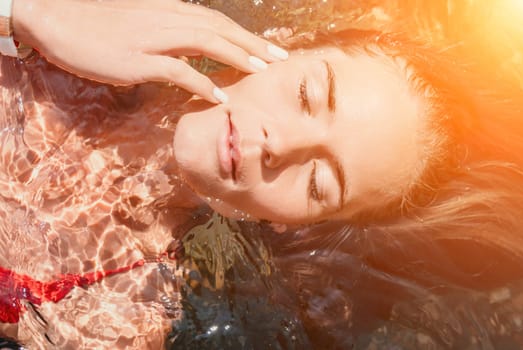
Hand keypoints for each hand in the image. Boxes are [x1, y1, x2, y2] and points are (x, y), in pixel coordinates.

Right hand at [12, 0, 288, 102]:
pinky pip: (177, 71)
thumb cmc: (92, 20)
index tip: (266, 48)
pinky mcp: (137, 59)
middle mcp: (165, 18)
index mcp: (166, 9)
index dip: (243, 34)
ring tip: (261, 71)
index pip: (214, 20)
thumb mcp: (135, 20)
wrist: (51, 14)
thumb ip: (163, 30)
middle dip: (252, 44)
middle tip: (279, 58)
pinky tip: (219, 94)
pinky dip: (201, 82)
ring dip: (237, 57)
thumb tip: (184, 49)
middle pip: (219, 29)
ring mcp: (151, 38)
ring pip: (205, 43)